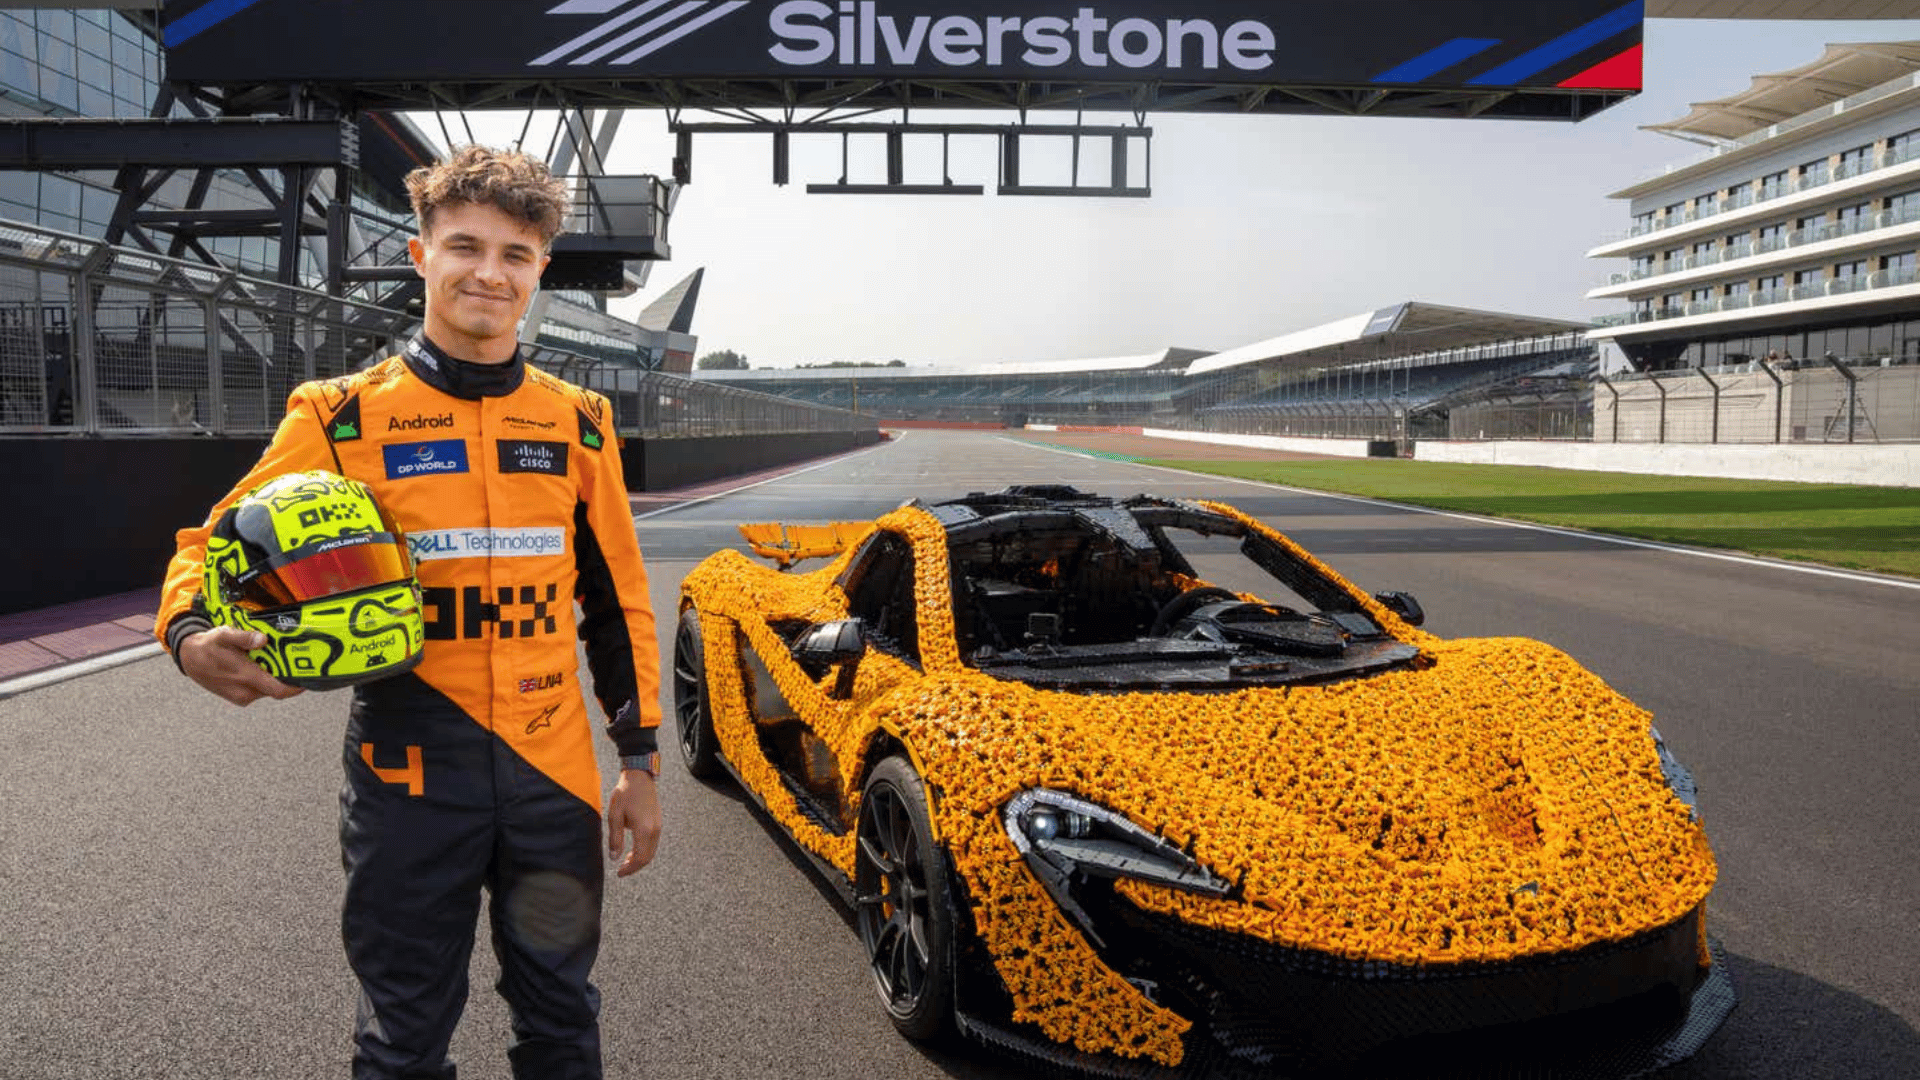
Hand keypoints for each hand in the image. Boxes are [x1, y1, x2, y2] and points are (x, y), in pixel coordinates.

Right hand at [177, 626, 304, 705]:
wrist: (188, 658)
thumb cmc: (208, 646)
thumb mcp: (224, 635)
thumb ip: (243, 637)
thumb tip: (262, 640)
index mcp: (245, 677)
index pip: (279, 690)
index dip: (297, 686)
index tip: (308, 676)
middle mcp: (245, 691)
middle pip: (277, 687)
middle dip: (286, 675)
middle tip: (294, 660)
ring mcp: (242, 696)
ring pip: (267, 688)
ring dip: (274, 676)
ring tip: (274, 659)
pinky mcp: (239, 697)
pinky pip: (258, 689)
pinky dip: (263, 679)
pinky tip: (261, 665)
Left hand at [606, 768, 660, 877]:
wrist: (639, 777)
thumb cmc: (626, 793)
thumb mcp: (614, 816)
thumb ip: (615, 838)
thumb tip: (614, 857)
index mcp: (644, 830)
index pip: (639, 858)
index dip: (629, 869)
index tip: (620, 873)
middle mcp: (654, 830)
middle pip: (648, 857)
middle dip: (635, 866)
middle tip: (622, 869)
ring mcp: (658, 826)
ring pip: (652, 851)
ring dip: (640, 858)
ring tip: (626, 860)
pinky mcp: (658, 822)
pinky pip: (653, 842)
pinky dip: (644, 850)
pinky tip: (634, 848)